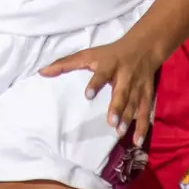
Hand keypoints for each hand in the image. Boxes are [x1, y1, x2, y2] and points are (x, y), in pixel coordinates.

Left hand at [41, 31, 159, 145]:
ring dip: (129, 119)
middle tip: (111, 122)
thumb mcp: (88, 54)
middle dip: (117, 107)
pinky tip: (137, 141)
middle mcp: (125, 76)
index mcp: (109, 65)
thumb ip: (65, 64)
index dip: (96, 83)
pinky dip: (143, 127)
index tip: (88, 95)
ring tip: (120, 132)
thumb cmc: (110, 54)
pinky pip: (146, 112)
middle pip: (122, 92)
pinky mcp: (147, 95)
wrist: (144, 47)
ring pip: (135, 104)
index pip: (102, 73)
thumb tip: (42, 72)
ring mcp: (138, 87)